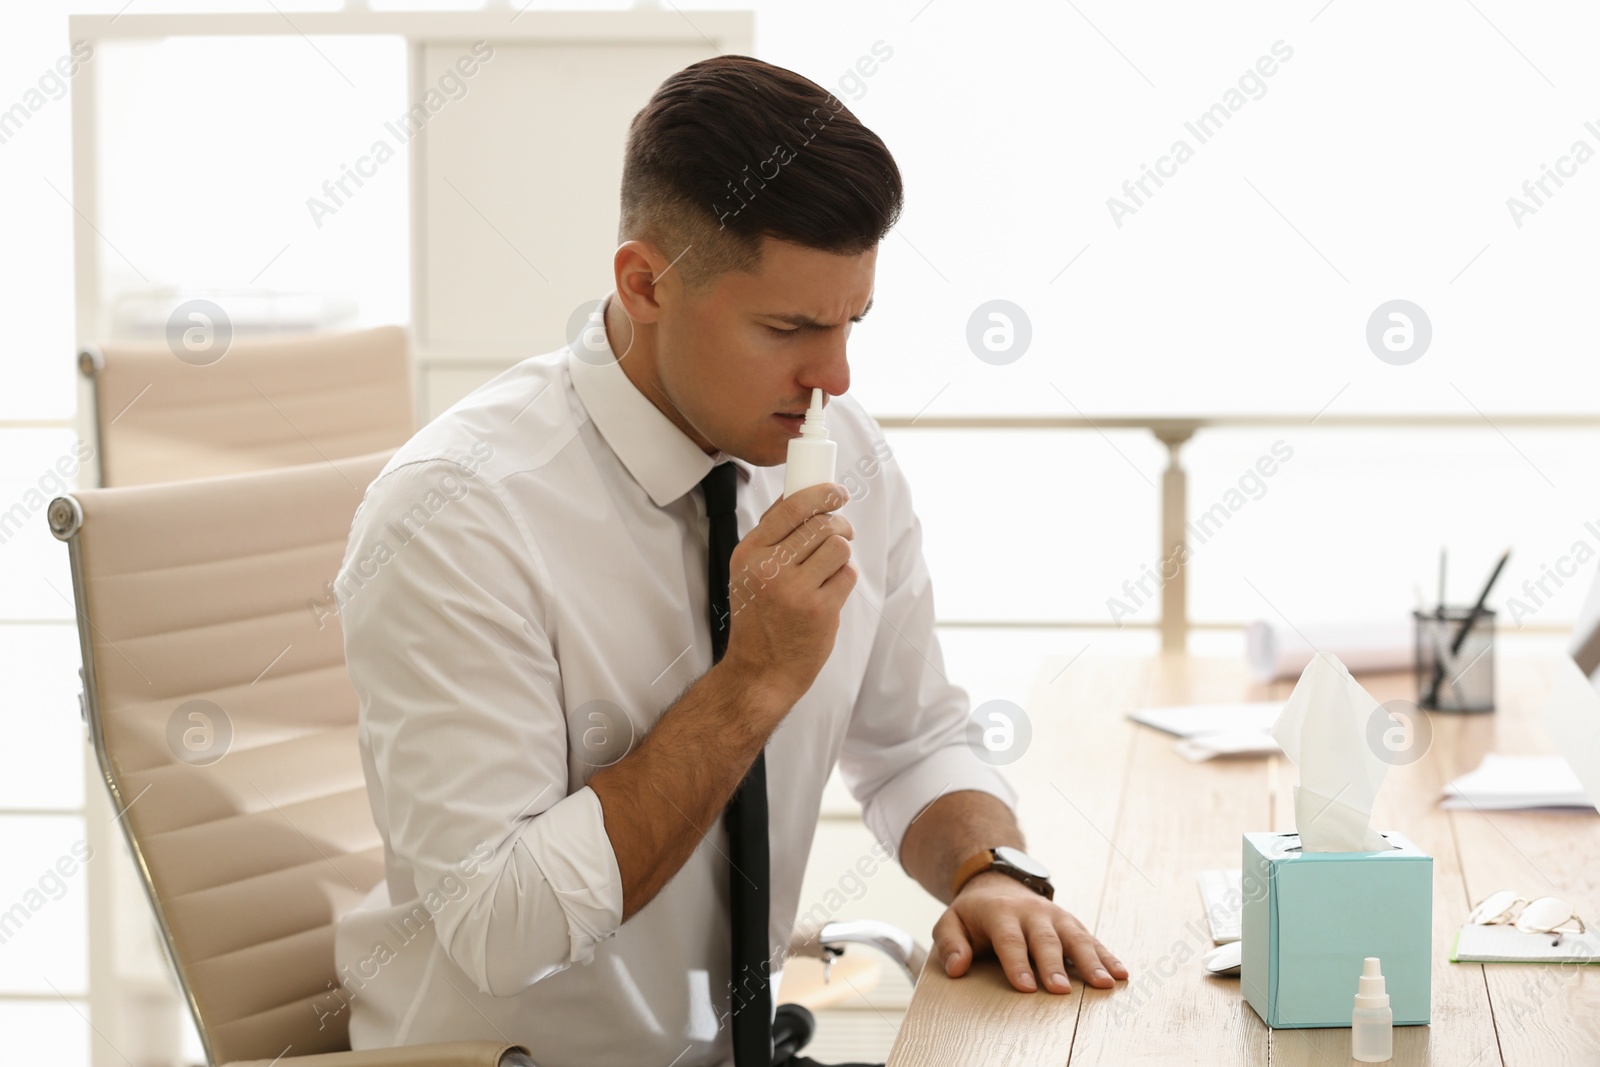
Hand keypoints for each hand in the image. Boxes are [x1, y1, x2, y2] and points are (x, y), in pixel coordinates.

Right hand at [721, 482, 855, 704]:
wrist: (760, 671)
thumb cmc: (757, 619)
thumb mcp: (747, 573)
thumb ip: (770, 537)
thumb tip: (800, 496)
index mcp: (749, 553)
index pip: (791, 507)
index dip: (821, 493)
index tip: (836, 493)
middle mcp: (769, 568)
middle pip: (821, 524)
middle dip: (839, 525)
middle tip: (843, 532)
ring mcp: (795, 590)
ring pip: (838, 546)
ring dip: (842, 553)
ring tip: (833, 565)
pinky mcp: (820, 609)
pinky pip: (847, 574)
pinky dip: (844, 579)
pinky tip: (830, 590)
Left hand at [932, 871, 1128, 993]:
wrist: (998, 882)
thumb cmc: (974, 914)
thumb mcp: (951, 922)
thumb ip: (950, 944)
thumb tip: (957, 969)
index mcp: (1000, 912)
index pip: (1009, 939)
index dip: (1017, 963)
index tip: (1026, 987)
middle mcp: (1032, 912)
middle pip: (1045, 939)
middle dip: (1053, 965)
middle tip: (1060, 990)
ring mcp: (1055, 916)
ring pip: (1075, 938)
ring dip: (1090, 961)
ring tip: (1103, 984)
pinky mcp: (1071, 923)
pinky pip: (1091, 940)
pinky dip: (1107, 956)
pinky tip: (1121, 973)